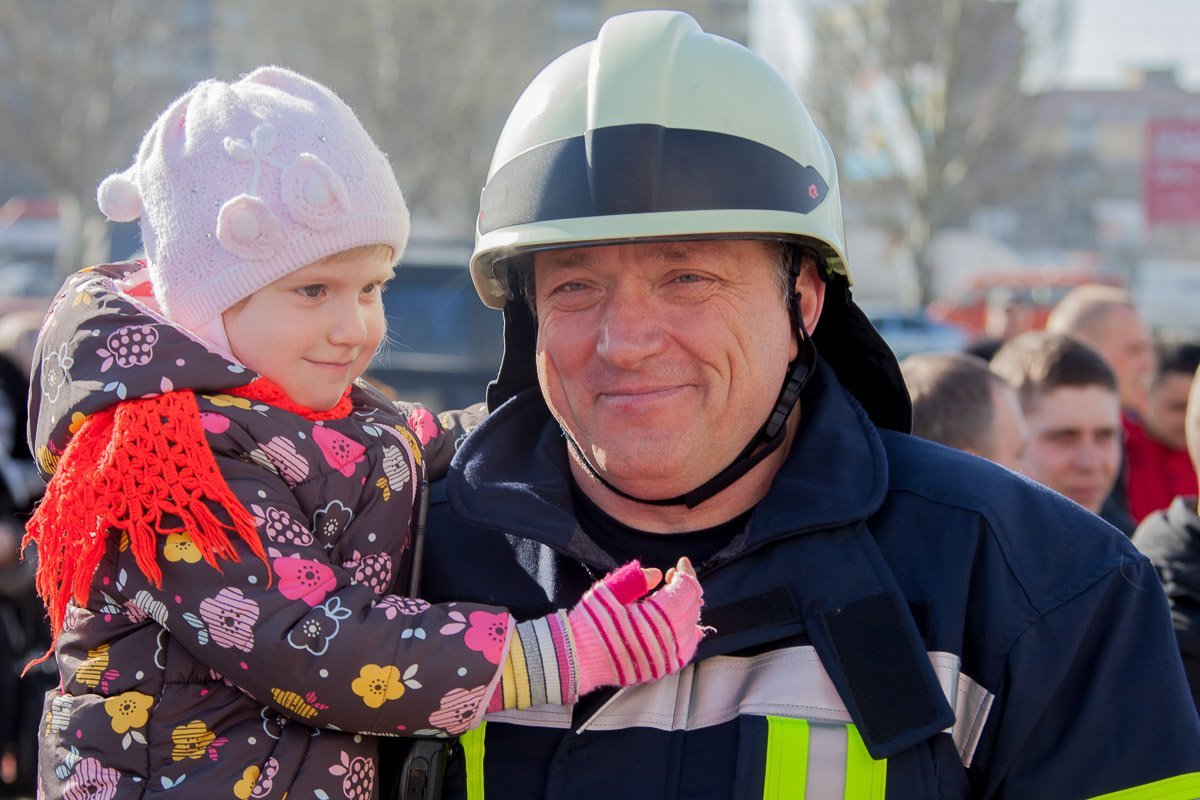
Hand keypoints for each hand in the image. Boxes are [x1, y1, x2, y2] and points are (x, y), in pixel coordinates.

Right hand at [569, 557, 703, 695]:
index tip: (680, 562)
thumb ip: (635, 578)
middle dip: (686, 587)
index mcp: (654, 618)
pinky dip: (688, 632)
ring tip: (675, 597)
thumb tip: (658, 575)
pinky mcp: (661, 669)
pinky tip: (679, 622)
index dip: (686, 572)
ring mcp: (666, 658)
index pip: (686, 590)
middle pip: (693, 607)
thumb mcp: (609, 591)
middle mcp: (666, 640)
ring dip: (689, 609)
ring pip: (694, 628)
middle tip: (672, 577)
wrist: (577, 659)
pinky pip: (687, 649)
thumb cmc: (590, 623)